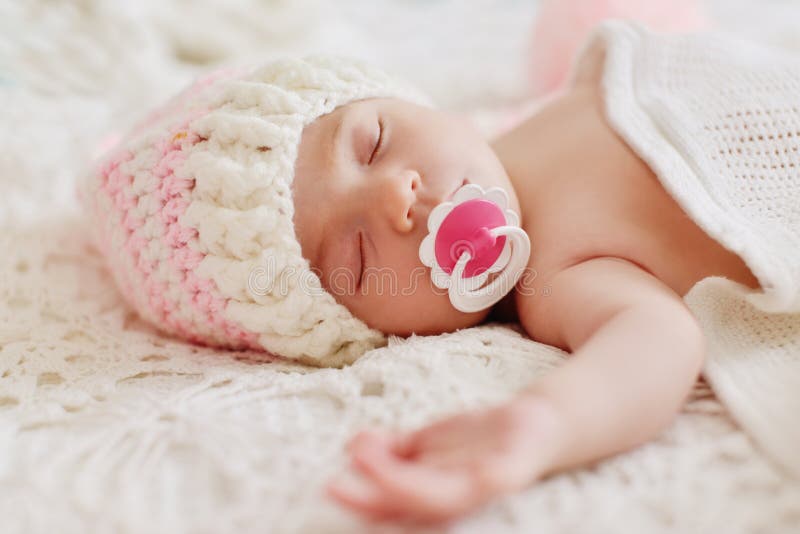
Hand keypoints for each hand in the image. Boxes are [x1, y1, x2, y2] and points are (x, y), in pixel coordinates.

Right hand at [325, 394, 560, 525]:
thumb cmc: (477, 441)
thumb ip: (394, 448)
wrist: (535, 426)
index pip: (394, 508)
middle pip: (409, 510)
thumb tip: (355, 443)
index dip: (362, 503)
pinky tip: (415, 453)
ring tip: (364, 458)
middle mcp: (455, 503)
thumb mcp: (429, 442)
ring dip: (395, 482)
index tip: (331, 486)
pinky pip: (470, 486)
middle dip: (371, 500)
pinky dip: (440, 476)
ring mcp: (480, 492)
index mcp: (434, 495)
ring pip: (433, 500)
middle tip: (335, 486)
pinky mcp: (503, 477)